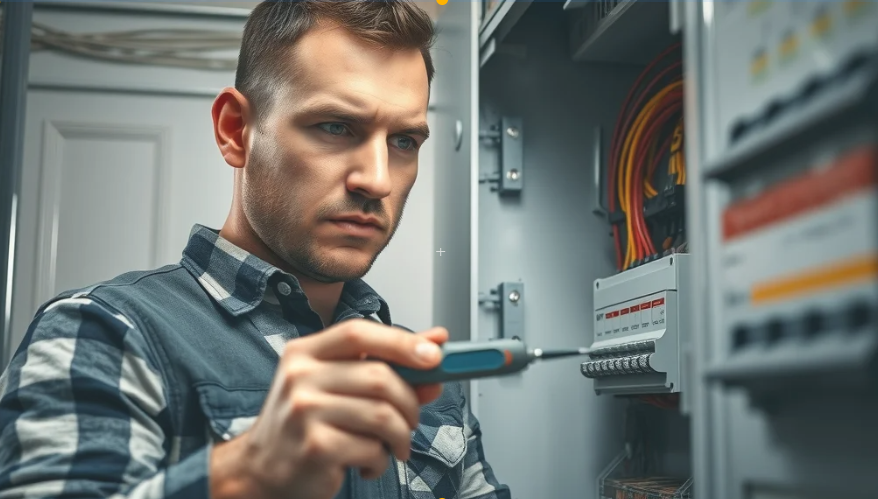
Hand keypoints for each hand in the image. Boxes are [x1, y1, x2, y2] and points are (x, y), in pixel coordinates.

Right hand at [209, 319, 447, 498]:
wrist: (260, 468)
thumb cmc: (305, 422)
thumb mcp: (338, 385)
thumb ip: (384, 365)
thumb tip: (437, 345)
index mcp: (304, 352)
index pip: (359, 333)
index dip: (402, 341)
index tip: (434, 355)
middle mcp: (299, 377)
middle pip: (379, 377)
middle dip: (409, 402)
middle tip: (412, 419)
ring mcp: (304, 412)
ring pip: (383, 416)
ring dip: (401, 436)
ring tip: (395, 445)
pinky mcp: (315, 448)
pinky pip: (372, 449)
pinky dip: (382, 461)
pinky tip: (369, 463)